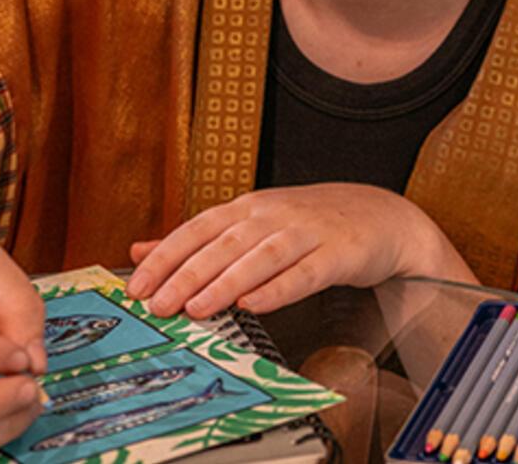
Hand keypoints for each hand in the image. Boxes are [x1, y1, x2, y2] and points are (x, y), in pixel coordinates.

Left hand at [124, 183, 475, 318]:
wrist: (380, 216)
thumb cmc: (310, 225)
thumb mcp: (252, 224)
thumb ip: (198, 240)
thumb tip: (140, 249)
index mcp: (247, 208)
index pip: (197, 229)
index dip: (165, 257)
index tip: (137, 287)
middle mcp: (272, 215)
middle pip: (223, 244)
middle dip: (186, 274)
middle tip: (157, 305)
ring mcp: (306, 232)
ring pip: (259, 257)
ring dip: (225, 282)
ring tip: (195, 308)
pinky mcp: (337, 254)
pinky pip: (304, 274)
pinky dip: (278, 289)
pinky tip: (255, 306)